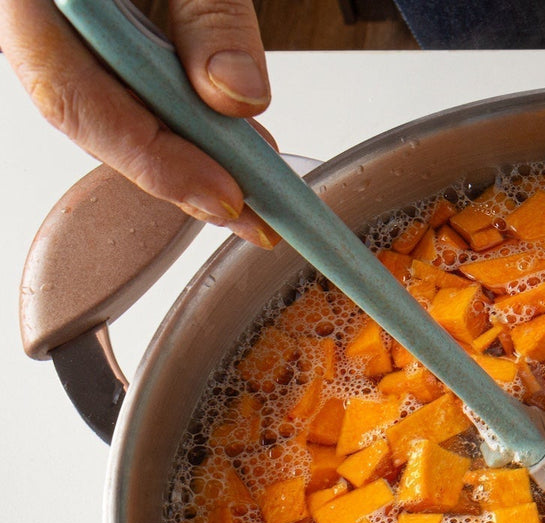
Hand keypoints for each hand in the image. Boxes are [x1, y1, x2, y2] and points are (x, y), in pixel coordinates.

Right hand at [1, 0, 276, 246]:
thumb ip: (207, 17)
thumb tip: (238, 98)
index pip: (73, 92)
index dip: (152, 157)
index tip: (226, 194)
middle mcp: (17, 9)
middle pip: (85, 111)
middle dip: (174, 172)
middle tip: (256, 216)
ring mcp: (36, 16)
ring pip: (99, 100)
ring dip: (178, 151)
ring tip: (254, 189)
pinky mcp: (71, 21)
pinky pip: (111, 75)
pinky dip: (170, 113)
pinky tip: (225, 140)